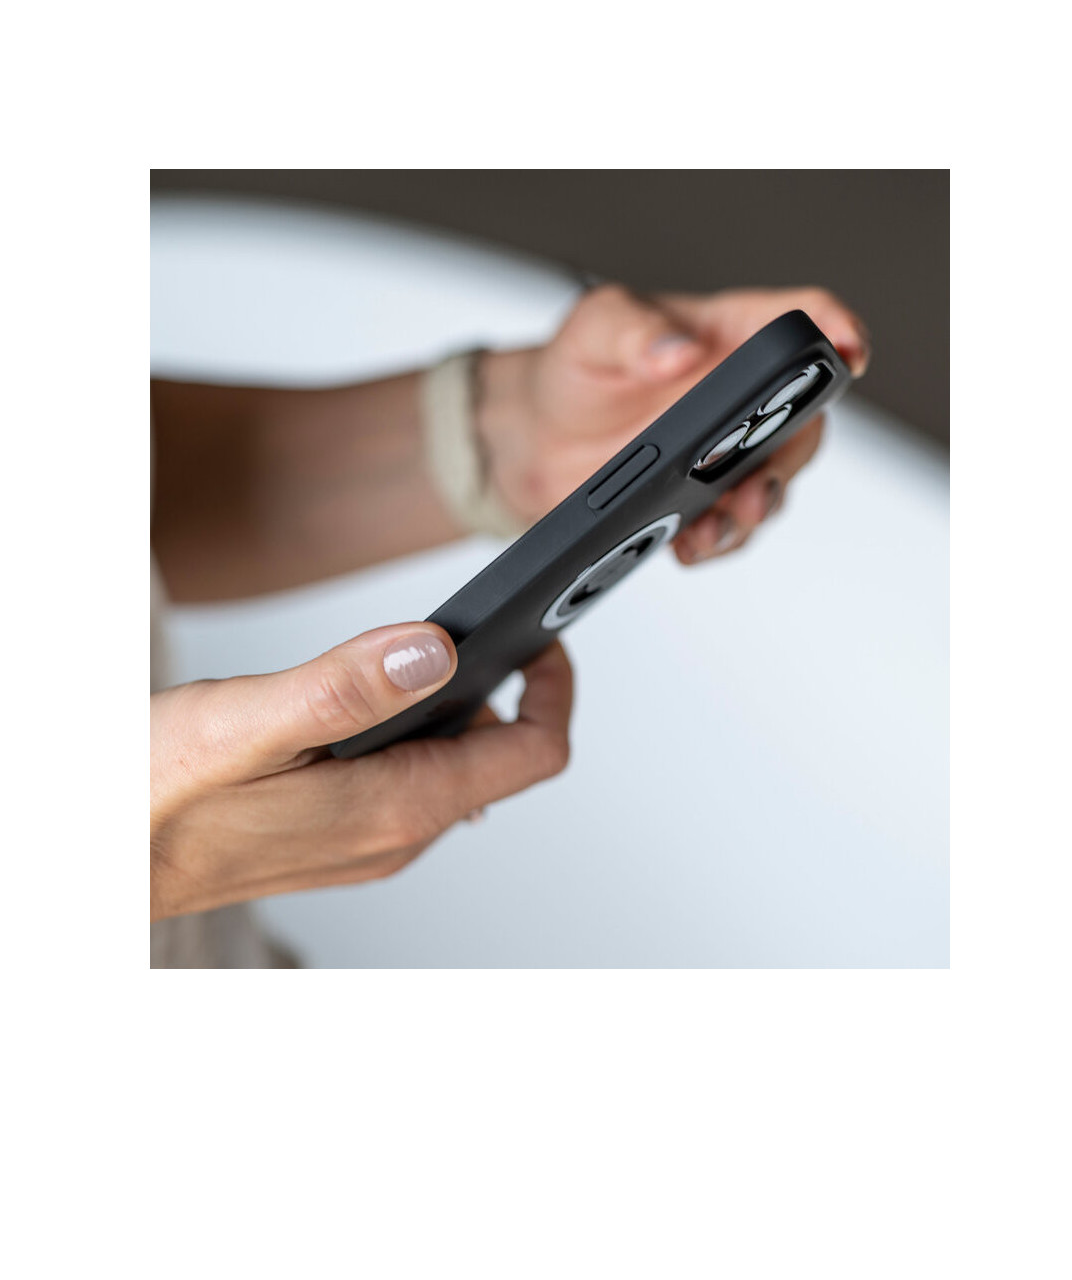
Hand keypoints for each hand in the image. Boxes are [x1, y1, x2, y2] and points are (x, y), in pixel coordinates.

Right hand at [151, 626, 571, 918]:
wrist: (103, 859)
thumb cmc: (156, 798)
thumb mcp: (251, 722)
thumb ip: (349, 686)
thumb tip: (436, 651)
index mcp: (397, 806)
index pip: (532, 753)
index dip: (553, 686)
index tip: (542, 636)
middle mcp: (396, 834)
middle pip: (496, 757)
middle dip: (496, 687)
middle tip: (463, 627)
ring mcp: (368, 841)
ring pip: (447, 766)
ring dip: (444, 707)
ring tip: (397, 657)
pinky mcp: (337, 836)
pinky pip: (404, 780)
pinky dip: (404, 733)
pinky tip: (350, 706)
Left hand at [478, 284, 869, 563]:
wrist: (535, 436)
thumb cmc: (578, 366)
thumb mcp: (595, 328)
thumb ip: (634, 332)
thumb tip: (677, 352)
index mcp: (728, 335)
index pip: (796, 320)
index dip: (833, 329)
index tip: (849, 352)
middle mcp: (741, 398)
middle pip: (801, 421)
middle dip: (789, 456)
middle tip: (758, 482)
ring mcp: (726, 454)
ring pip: (771, 485)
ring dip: (753, 510)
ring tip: (714, 526)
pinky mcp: (702, 501)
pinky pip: (731, 527)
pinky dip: (717, 541)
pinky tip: (687, 546)